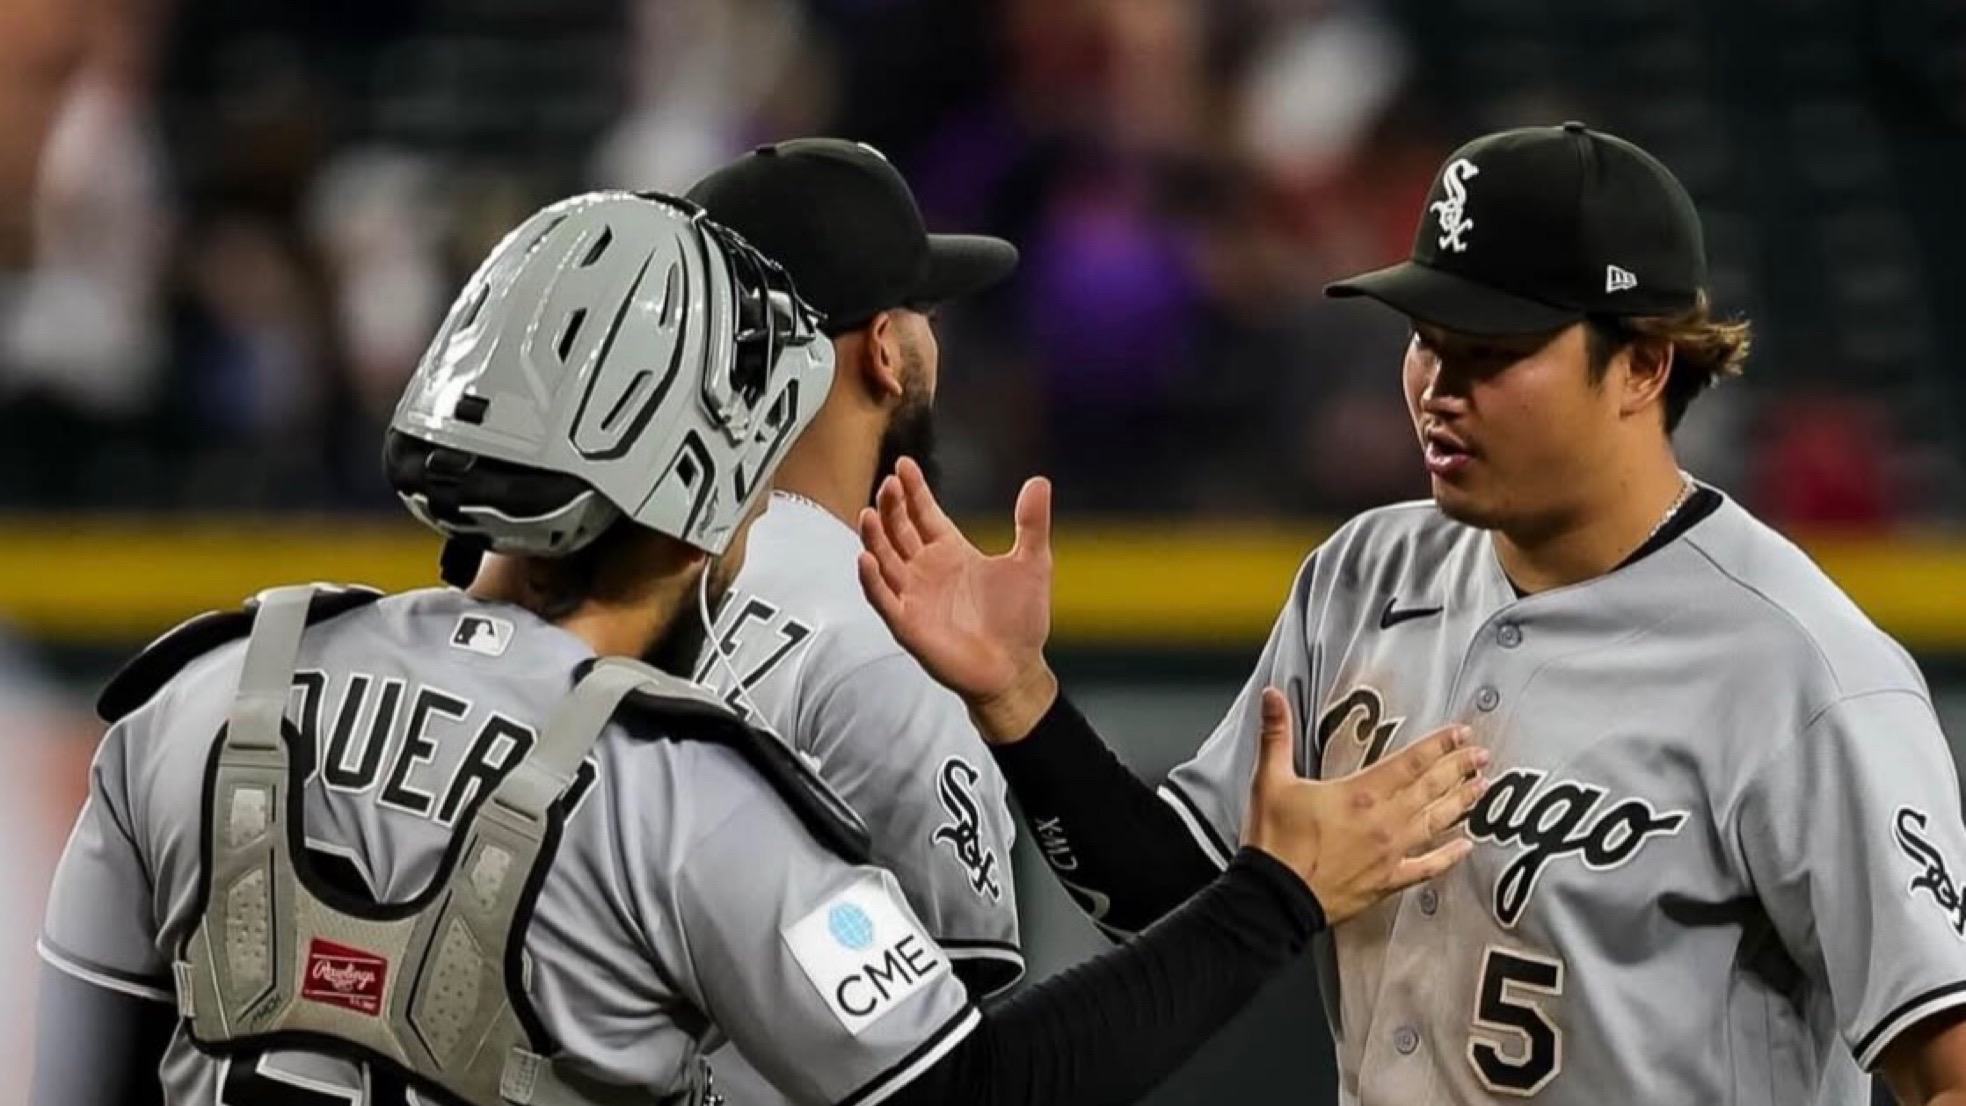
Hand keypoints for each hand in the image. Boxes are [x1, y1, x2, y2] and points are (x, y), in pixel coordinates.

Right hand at [858, 458, 1058, 741]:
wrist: (1015, 669)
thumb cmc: (1020, 620)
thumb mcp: (1032, 563)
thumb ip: (1032, 523)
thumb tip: (1039, 481)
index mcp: (951, 552)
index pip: (924, 513)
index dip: (913, 490)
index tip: (903, 464)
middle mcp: (926, 570)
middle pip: (899, 530)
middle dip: (892, 506)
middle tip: (888, 482)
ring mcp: (913, 596)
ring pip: (884, 559)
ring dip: (875, 536)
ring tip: (870, 512)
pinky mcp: (907, 623)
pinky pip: (883, 598)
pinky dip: (872, 579)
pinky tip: (866, 558)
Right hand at [1242, 688, 1488, 923]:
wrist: (1275, 900)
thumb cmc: (1274, 843)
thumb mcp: (1270, 781)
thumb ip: (1276, 735)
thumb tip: (1271, 696)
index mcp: (1360, 794)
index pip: (1411, 762)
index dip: (1440, 745)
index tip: (1462, 733)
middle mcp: (1384, 822)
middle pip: (1432, 789)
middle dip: (1459, 768)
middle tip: (1482, 755)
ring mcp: (1390, 853)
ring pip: (1436, 822)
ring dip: (1461, 803)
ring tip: (1482, 788)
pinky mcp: (1387, 881)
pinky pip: (1426, 867)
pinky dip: (1449, 857)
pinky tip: (1466, 848)